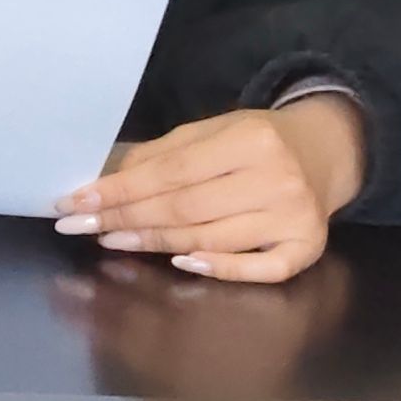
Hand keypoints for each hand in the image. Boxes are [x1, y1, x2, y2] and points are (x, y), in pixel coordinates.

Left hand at [53, 95, 368, 283]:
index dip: (119, 192)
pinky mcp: (308, 249)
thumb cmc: (257, 141)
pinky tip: (181, 263)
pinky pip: (259, 270)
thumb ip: (163, 155)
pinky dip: (219, 269)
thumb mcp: (213, 130)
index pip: (171, 173)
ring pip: (210, 240)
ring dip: (154, 243)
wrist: (325, 152)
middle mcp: (276, 180)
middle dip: (125, 219)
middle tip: (81, 226)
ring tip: (112, 239)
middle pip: (185, 209)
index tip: (75, 203)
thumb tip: (106, 181)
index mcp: (251, 140)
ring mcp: (294, 219)